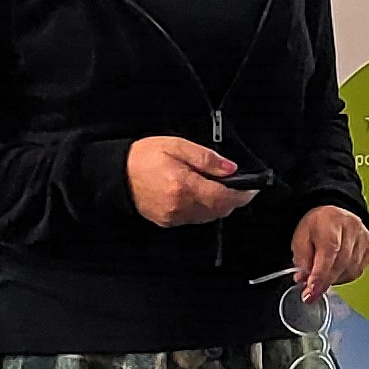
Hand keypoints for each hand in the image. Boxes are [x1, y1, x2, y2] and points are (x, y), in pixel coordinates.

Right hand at [126, 136, 255, 226]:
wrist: (115, 174)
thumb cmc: (143, 157)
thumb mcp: (177, 146)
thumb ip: (206, 159)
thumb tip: (231, 169)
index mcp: (183, 187)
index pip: (224, 197)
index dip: (243, 194)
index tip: (254, 188)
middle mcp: (179, 207)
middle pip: (219, 210)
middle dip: (233, 199)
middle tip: (239, 185)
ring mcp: (173, 217)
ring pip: (209, 217)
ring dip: (220, 204)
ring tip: (219, 187)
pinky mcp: (167, 222)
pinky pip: (195, 219)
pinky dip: (204, 209)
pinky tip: (201, 195)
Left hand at [292, 205, 368, 301]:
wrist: (334, 216)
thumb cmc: (317, 226)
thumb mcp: (300, 237)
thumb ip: (301, 259)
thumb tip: (304, 279)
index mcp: (331, 222)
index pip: (329, 252)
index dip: (320, 275)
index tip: (311, 292)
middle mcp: (352, 229)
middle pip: (341, 263)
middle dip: (324, 281)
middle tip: (311, 291)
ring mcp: (364, 239)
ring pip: (351, 270)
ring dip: (334, 278)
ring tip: (322, 274)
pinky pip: (358, 271)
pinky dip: (344, 276)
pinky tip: (335, 271)